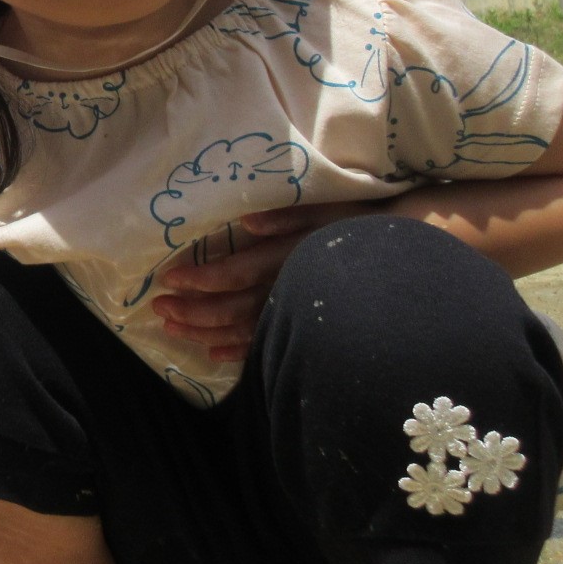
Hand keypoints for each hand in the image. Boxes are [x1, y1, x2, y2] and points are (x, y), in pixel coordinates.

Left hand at [152, 205, 358, 361]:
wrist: (404, 262)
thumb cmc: (360, 228)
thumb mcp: (325, 211)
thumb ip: (287, 217)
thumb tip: (248, 222)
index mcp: (286, 259)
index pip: (234, 274)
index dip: (200, 279)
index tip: (168, 279)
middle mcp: (286, 292)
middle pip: (231, 308)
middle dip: (192, 311)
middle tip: (159, 308)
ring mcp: (296, 316)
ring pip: (243, 331)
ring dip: (205, 332)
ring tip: (172, 329)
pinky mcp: (306, 332)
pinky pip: (267, 347)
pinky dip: (238, 351)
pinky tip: (213, 352)